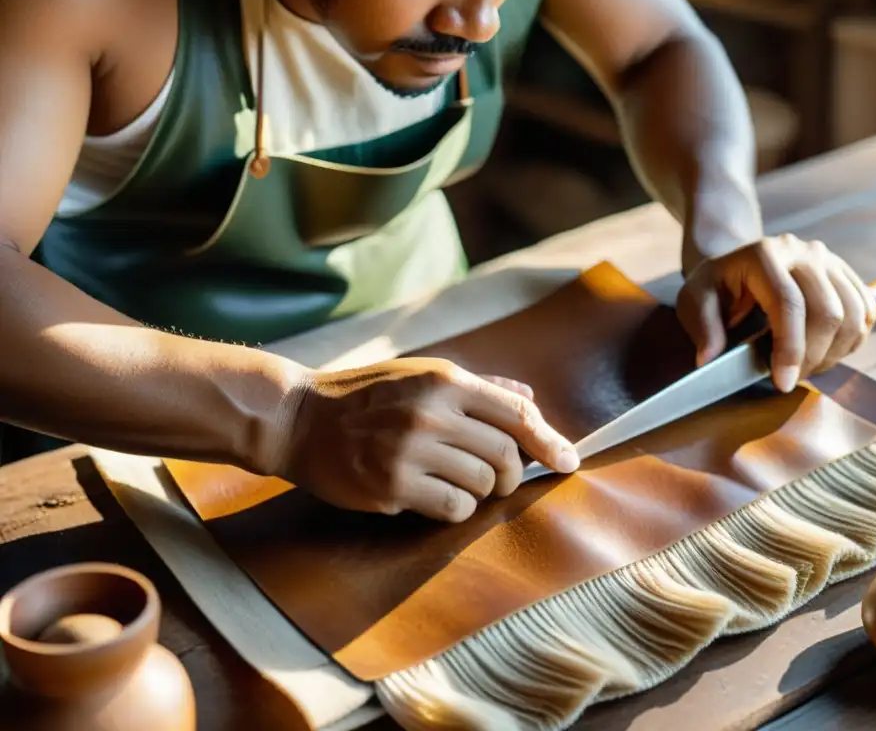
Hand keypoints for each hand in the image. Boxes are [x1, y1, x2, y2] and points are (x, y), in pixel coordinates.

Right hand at [271, 358, 579, 521]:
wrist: (300, 419)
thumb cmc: (366, 396)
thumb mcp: (420, 374)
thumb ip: (478, 387)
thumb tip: (529, 396)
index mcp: (445, 380)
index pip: (518, 413)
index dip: (550, 441)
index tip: (568, 461)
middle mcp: (432, 413)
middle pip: (506, 456)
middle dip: (511, 475)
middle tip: (498, 480)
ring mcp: (411, 451)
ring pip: (482, 486)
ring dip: (479, 492)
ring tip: (453, 481)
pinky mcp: (392, 486)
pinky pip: (454, 509)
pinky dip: (455, 509)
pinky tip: (434, 497)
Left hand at [675, 234, 875, 391]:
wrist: (740, 265)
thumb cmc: (717, 286)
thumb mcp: (694, 300)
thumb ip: (702, 327)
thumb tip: (710, 358)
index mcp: (764, 254)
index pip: (789, 305)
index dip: (790, 349)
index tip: (782, 382)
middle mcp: (804, 251)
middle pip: (828, 313)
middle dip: (812, 357)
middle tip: (789, 379)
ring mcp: (830, 260)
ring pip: (854, 316)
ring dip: (834, 353)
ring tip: (805, 368)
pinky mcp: (846, 274)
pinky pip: (866, 313)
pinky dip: (851, 342)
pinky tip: (824, 353)